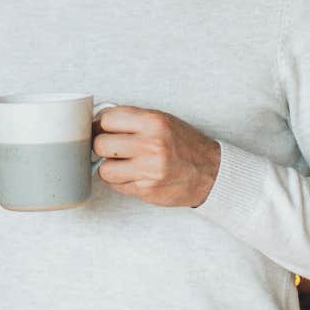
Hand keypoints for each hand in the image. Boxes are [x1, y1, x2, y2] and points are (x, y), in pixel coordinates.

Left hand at [93, 106, 221, 206]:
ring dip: (110, 168)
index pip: (108, 119)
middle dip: (102, 147)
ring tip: (124, 164)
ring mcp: (148, 170)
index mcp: (154, 122)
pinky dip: (121, 181)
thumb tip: (98, 122)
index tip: (101, 130)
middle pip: (101, 144)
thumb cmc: (185, 145)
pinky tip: (135, 175)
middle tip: (111, 148)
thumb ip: (133, 120)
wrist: (211, 173)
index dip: (100, 125)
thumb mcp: (163, 121)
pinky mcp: (147, 190)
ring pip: (104, 169)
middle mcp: (151, 144)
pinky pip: (117, 185)